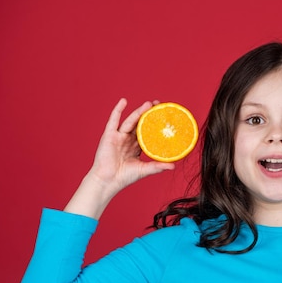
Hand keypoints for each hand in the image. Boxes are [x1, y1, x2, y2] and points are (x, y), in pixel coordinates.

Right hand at [64, 99, 174, 217]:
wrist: (108, 181)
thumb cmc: (124, 177)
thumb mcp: (144, 170)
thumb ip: (157, 166)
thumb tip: (173, 165)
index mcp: (136, 146)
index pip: (147, 132)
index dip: (155, 124)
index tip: (164, 116)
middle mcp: (127, 139)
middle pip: (140, 123)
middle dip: (148, 114)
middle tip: (159, 105)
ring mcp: (118, 136)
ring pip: (130, 121)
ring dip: (139, 111)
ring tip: (149, 104)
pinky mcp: (109, 135)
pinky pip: (113, 120)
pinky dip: (118, 110)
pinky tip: (124, 101)